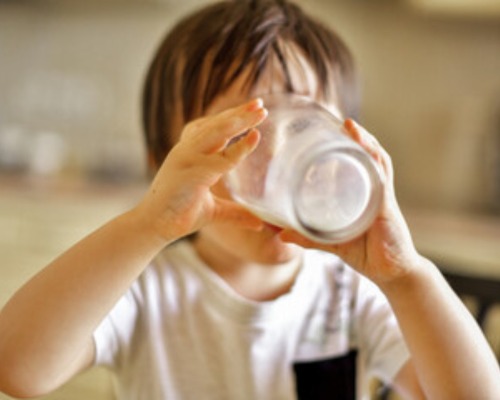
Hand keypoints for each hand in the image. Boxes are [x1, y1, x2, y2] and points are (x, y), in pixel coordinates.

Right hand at [136, 98, 266, 241]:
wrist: (154, 226)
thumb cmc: (180, 214)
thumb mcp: (214, 211)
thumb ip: (236, 212)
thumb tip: (259, 222)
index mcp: (191, 153)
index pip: (214, 128)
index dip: (233, 117)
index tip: (254, 108)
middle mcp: (188, 150)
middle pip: (217, 125)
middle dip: (240, 113)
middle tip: (261, 104)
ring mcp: (187, 158)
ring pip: (217, 132)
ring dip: (240, 120)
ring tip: (260, 112)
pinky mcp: (190, 172)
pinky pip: (220, 157)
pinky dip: (239, 147)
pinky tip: (255, 137)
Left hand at [280, 119, 420, 284]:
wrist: (393, 274)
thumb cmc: (366, 254)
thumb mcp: (332, 242)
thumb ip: (308, 236)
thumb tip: (279, 234)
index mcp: (363, 194)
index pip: (357, 163)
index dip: (349, 145)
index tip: (331, 129)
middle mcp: (374, 190)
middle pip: (368, 156)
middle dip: (356, 137)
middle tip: (339, 120)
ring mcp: (382, 196)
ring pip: (376, 160)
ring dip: (365, 141)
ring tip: (350, 125)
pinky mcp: (386, 206)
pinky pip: (382, 178)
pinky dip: (375, 161)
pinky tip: (367, 148)